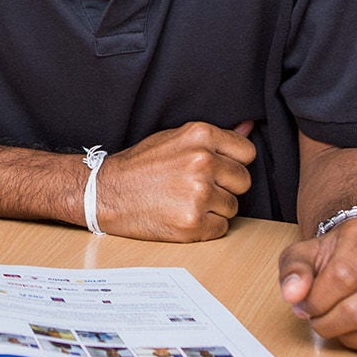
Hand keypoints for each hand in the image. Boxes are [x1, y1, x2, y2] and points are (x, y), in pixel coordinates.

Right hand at [95, 120, 255, 240]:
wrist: (106, 193)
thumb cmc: (140, 165)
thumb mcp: (174, 138)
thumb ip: (214, 137)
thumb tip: (249, 127)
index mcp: (200, 135)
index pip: (247, 152)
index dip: (233, 163)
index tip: (217, 169)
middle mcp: (203, 162)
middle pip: (243, 181)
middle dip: (226, 187)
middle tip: (197, 187)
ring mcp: (199, 194)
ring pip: (233, 207)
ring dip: (214, 208)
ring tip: (185, 200)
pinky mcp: (193, 223)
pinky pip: (220, 228)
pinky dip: (205, 227)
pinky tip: (182, 215)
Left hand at [278, 215, 356, 356]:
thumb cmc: (334, 258)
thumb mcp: (304, 255)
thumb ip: (294, 271)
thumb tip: (293, 295)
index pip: (342, 277)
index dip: (316, 301)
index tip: (305, 306)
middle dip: (329, 325)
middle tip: (319, 321)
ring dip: (350, 339)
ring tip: (340, 326)